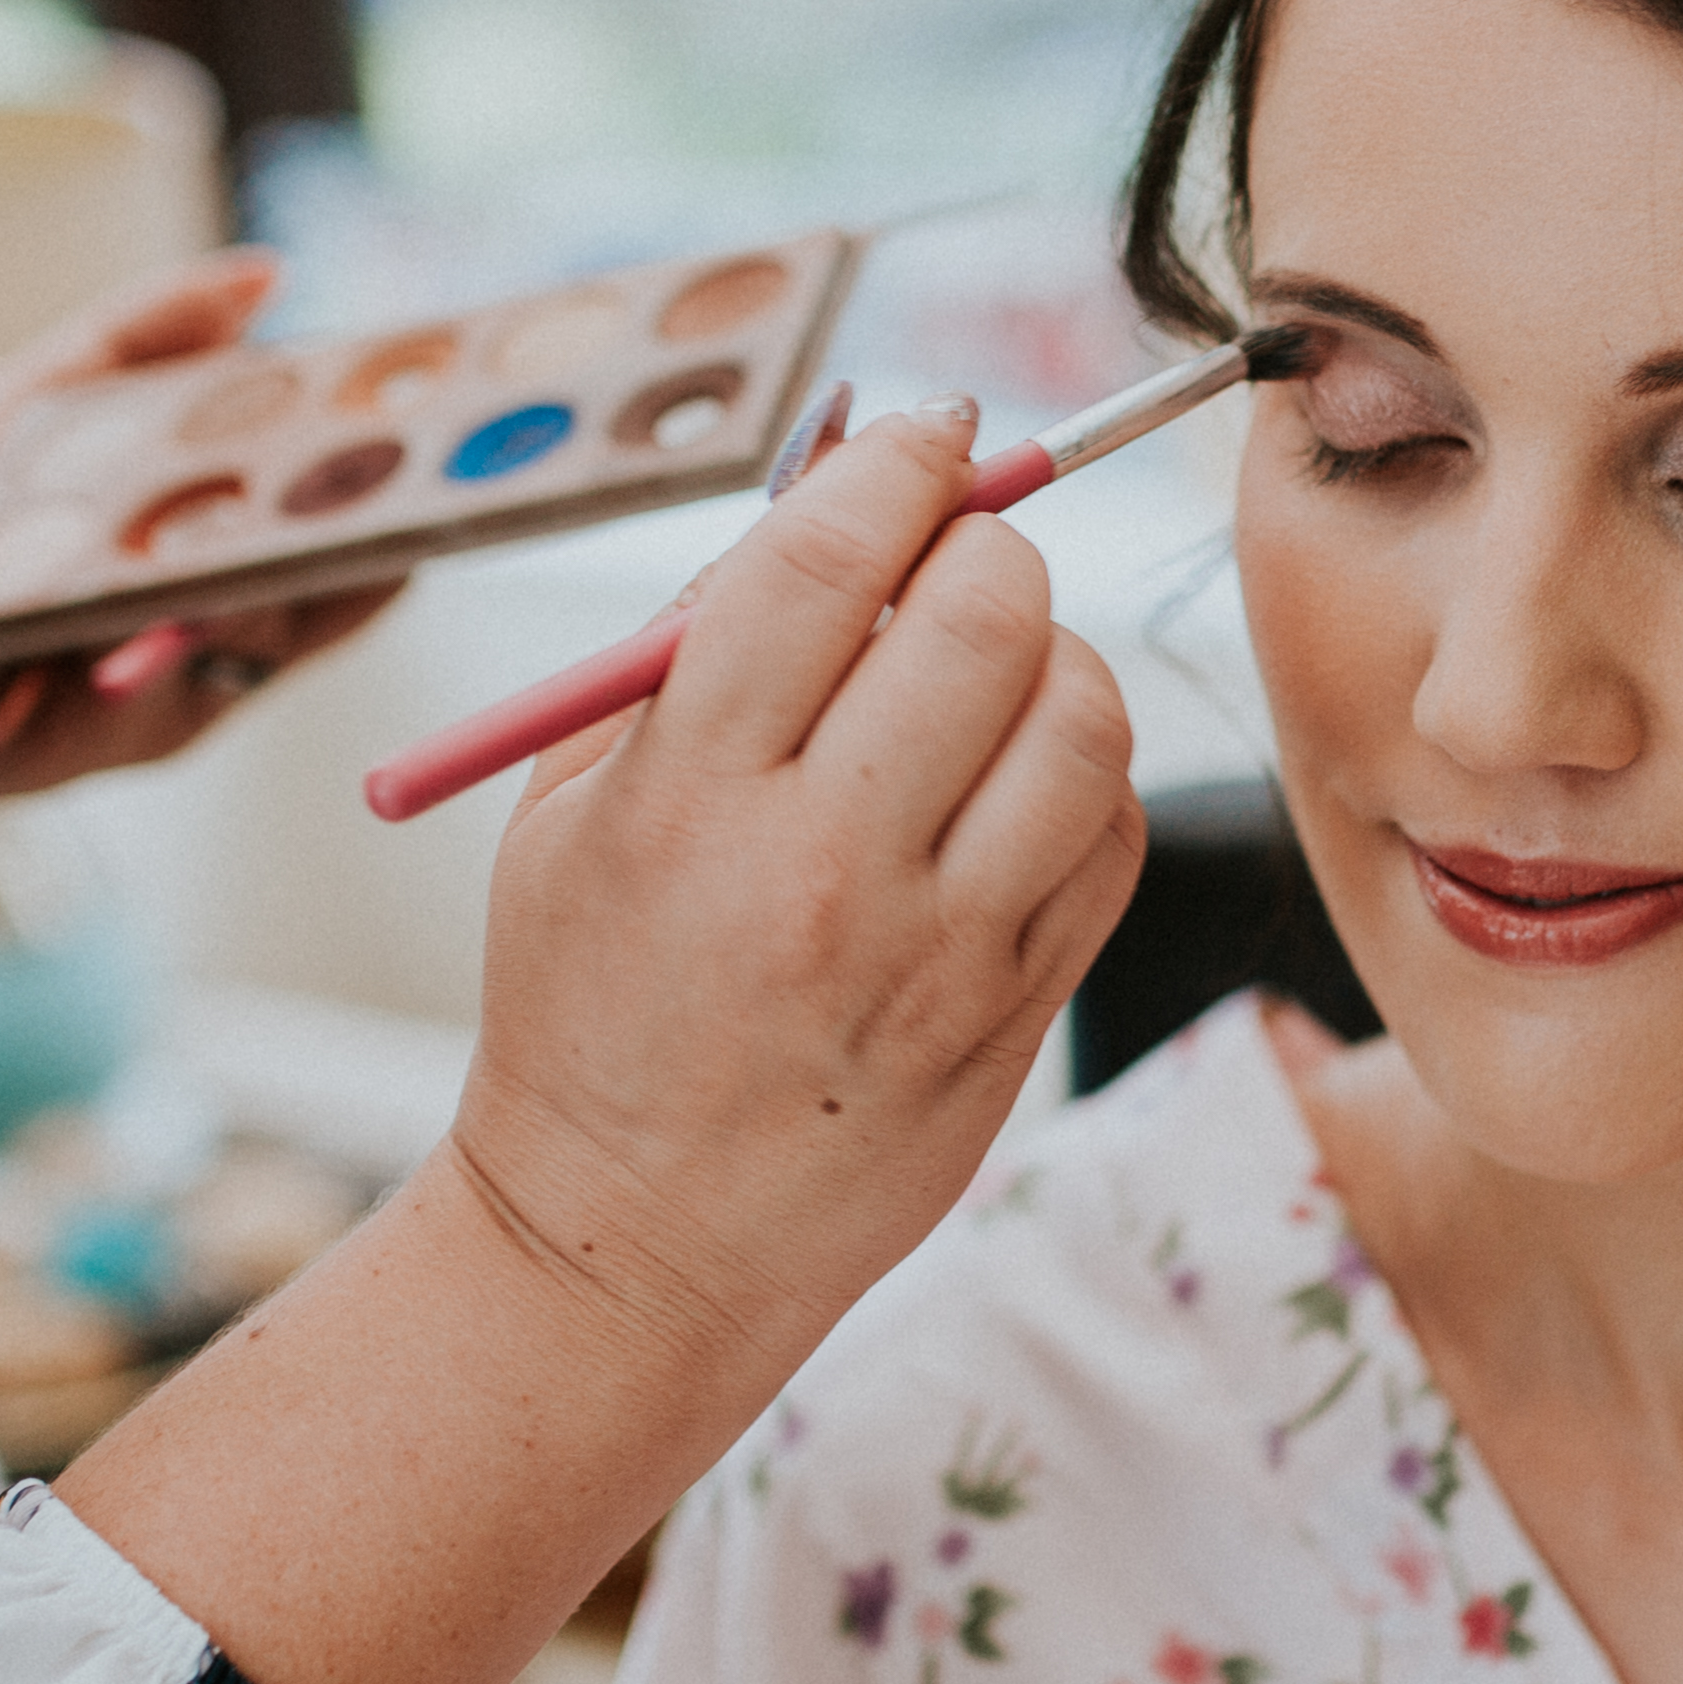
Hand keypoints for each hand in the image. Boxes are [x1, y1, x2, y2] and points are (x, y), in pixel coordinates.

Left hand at [0, 250, 399, 804]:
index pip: (326, 536)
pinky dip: (184, 634)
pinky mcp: (125, 741)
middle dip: (355, 545)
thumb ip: (148, 334)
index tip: (428, 447)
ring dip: (258, 585)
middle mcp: (197, 634)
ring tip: (265, 534)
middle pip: (322, 596)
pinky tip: (184, 594)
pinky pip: (189, 681)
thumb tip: (270, 273)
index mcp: (193, 556)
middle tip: (395, 491)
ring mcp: (170, 693)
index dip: (385, 502)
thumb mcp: (41, 404)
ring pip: (263, 636)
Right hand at [450, 397, 1148, 1367]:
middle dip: (984, 551)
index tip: (923, 442)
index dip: (897, 465)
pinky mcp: (1018, 1014)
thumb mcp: (568, 808)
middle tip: (953, 568)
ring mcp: (940, 953)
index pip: (828, 560)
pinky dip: (1084, 779)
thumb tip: (830, 474)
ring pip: (1082, 716)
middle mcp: (824, 870)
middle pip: (985, 614)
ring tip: (987, 684)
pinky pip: (1114, 834)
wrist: (631, 1241)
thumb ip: (686, 633)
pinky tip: (1010, 794)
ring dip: (1051, 660)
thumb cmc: (590, 1005)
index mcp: (689, 798)